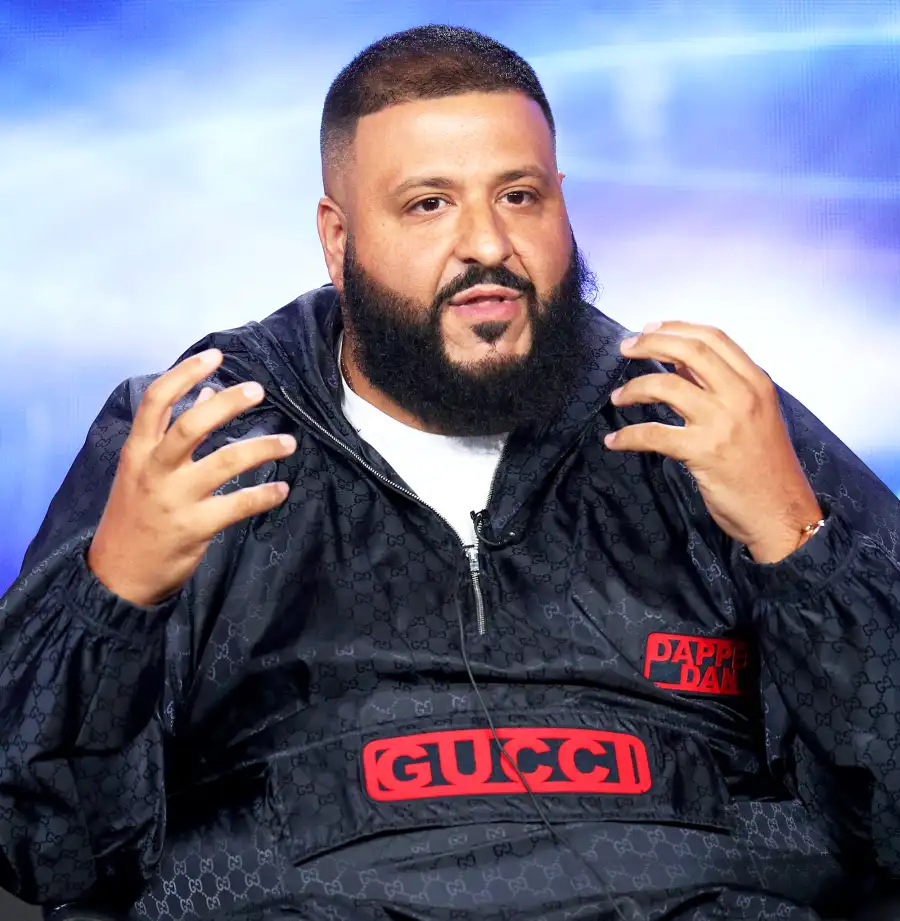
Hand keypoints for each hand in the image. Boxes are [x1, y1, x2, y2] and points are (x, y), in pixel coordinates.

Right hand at [87, 349, 295, 605]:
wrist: (118, 574)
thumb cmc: (135, 513)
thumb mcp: (143, 470)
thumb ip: (172, 431)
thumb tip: (205, 391)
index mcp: (138, 451)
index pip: (155, 401)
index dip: (185, 373)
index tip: (215, 355)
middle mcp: (154, 470)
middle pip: (190, 426)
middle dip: (227, 404)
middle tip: (257, 390)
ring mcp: (174, 500)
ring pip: (224, 463)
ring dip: (261, 448)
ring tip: (288, 442)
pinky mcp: (194, 528)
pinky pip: (238, 506)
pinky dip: (264, 495)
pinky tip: (282, 489)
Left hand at [606, 321, 821, 563]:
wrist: (782, 514)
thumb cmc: (765, 466)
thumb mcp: (754, 416)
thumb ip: (722, 386)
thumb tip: (679, 360)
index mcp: (756, 383)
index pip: (714, 338)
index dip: (676, 327)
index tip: (649, 328)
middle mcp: (742, 396)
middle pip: (689, 350)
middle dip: (650, 343)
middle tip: (625, 348)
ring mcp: (723, 423)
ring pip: (665, 385)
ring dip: (633, 388)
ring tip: (617, 397)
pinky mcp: (703, 452)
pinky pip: (653, 434)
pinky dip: (627, 436)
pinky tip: (614, 441)